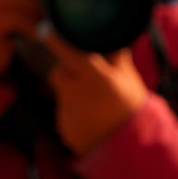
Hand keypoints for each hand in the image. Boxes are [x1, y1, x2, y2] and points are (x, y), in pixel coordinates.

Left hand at [43, 30, 148, 155]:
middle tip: (84, 77)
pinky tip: (91, 121)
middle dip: (66, 72)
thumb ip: (116, 57)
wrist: (132, 147)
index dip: (54, 39)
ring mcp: (69, 114)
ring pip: (61, 95)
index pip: (66, 51)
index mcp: (94, 77)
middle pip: (57, 73)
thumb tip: (110, 37)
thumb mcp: (129, 78)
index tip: (45, 30)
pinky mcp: (65, 130)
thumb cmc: (132, 107)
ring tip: (95, 106)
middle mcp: (77, 94)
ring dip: (72, 96)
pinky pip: (65, 116)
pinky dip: (74, 116)